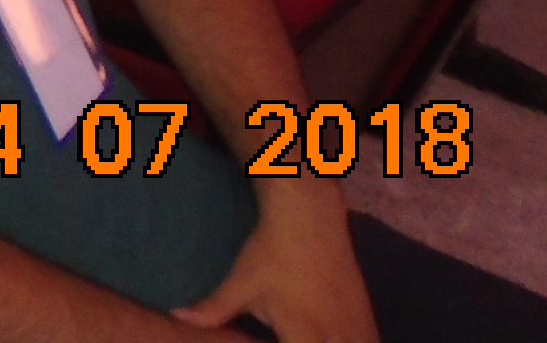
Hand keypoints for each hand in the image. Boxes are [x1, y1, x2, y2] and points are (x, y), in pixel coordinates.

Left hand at [176, 186, 372, 341]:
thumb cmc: (272, 252)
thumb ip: (213, 310)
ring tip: (305, 336)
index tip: (280, 342)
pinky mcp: (368, 318)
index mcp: (305, 335)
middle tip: (288, 337)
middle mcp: (339, 337)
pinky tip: (332, 339)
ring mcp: (359, 328)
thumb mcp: (241, 282)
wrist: (310, 216)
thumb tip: (178, 318)